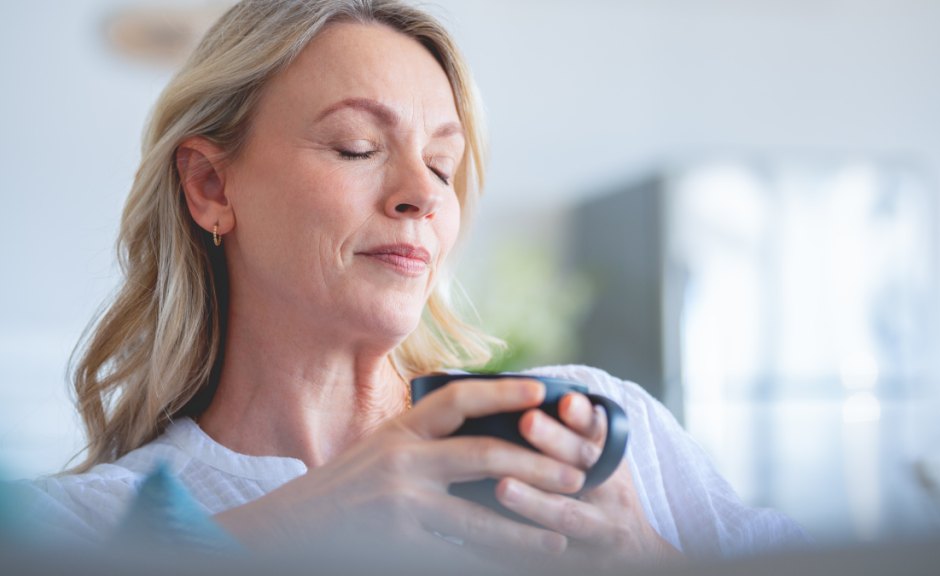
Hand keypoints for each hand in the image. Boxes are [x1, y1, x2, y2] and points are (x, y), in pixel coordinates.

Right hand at [214, 378, 583, 556]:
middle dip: (535, 466)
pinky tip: (514, 566)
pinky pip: (455, 556)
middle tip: (574, 475)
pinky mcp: (396, 544)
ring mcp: (398, 505)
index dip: (502, 391)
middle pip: (483, 456)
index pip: (457, 399)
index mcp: (400, 432)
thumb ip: (424, 443)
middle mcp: (400, 461)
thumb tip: (484, 437)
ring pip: (478, 517)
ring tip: (560, 534)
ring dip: (525, 528)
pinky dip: (488, 562)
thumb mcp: (380, 453)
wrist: (287, 529)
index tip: (541, 391)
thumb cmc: (342, 491)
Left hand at [495, 392, 683, 567]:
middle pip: (583, 465)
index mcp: (609, 459)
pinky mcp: (578, 562)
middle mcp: (609, 490)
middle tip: (527, 421)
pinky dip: (517, 546)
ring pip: (567, 515)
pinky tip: (486, 538)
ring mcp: (598, 528)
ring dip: (535, 501)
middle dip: (556, 443)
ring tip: (504, 487)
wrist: (637, 554)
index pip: (598, 431)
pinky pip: (546, 555)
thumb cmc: (606, 493)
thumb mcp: (603, 460)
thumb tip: (524, 390)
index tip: (565, 399)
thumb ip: (576, 431)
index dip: (582, 415)